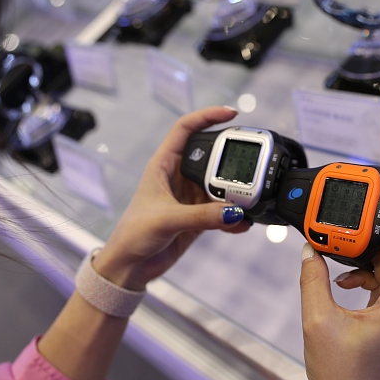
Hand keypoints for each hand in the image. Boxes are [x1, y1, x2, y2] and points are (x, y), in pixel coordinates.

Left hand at [92, 106, 249, 290]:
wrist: (130, 266)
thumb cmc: (134, 235)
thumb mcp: (166, 220)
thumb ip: (202, 216)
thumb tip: (234, 212)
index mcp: (163, 165)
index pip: (185, 128)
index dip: (207, 116)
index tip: (232, 113)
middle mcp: (178, 177)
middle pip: (211, 155)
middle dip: (231, 156)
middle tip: (249, 161)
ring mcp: (189, 197)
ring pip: (220, 184)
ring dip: (236, 191)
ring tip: (250, 197)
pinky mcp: (198, 218)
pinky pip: (223, 212)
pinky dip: (235, 217)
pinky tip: (244, 223)